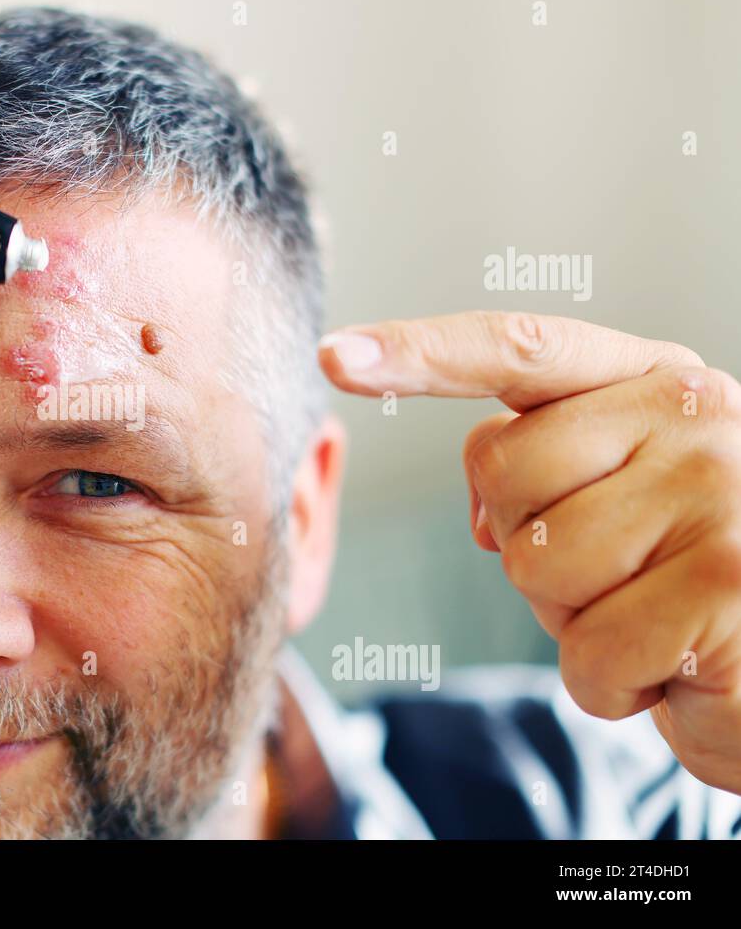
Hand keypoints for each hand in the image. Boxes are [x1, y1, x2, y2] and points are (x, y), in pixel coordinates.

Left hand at [319, 310, 740, 793]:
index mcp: (660, 381)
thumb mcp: (626, 501)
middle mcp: (698, 416)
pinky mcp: (728, 585)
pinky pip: (588, 653)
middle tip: (622, 575)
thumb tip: (486, 518)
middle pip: (502, 472)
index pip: (520, 348)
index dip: (419, 352)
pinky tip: (680, 666)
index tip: (332, 355)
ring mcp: (720, 494)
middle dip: (532, 545)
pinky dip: (616, 684)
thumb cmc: (694, 583)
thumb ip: (546, 472)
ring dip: (577, 620)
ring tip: (657, 616)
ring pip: (535, 566)